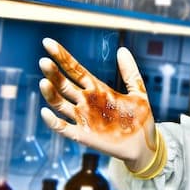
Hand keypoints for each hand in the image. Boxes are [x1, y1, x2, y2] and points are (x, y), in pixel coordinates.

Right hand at [38, 38, 158, 172]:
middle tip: (44, 61)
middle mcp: (86, 101)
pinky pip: (63, 128)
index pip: (74, 69)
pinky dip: (53, 121)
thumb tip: (122, 49)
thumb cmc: (140, 119)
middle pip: (64, 84)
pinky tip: (46, 112)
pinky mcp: (83, 135)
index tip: (47, 43)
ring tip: (44, 81)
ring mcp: (83, 118)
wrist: (145, 145)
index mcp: (97, 88)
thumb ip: (130, 71)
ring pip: (60, 103)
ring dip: (50, 93)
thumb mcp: (138, 92)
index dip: (61, 56)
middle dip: (53, 73)